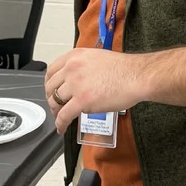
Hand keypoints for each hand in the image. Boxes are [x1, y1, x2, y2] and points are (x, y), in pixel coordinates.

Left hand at [45, 45, 185, 134]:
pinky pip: (64, 115)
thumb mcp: (97, 58)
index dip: (49, 84)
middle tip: (56, 107)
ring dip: (56, 112)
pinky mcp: (82, 101)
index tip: (51, 91)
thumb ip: (82, 66)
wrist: (136, 76)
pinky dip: (60, 124)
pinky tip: (62, 128)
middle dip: (51, 99)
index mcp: (75, 56)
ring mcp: (76, 85)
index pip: (51, 71)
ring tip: (60, 118)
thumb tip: (76, 80)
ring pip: (56, 101)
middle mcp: (72, 68)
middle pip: (51, 87)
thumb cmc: (124, 69)